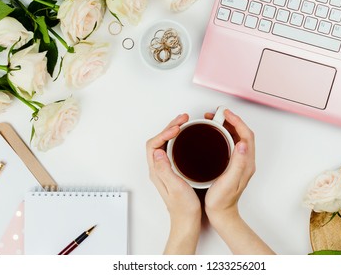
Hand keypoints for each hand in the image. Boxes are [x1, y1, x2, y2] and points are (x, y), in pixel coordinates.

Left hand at [146, 114, 200, 253]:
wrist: (187, 220)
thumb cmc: (183, 207)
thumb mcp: (175, 188)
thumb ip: (165, 170)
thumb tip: (158, 151)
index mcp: (156, 171)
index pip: (153, 145)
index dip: (164, 133)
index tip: (177, 129)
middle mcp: (158, 168)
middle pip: (158, 141)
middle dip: (169, 127)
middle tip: (183, 119)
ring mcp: (165, 168)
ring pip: (164, 143)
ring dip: (173, 130)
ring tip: (184, 122)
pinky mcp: (173, 169)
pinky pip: (172, 148)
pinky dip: (178, 139)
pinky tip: (187, 137)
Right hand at [204, 109, 255, 217]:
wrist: (221, 213)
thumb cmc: (222, 201)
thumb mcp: (229, 182)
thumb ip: (238, 163)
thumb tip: (243, 144)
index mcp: (246, 163)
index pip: (246, 135)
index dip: (237, 121)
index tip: (225, 113)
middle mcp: (245, 161)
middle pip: (242, 133)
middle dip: (231, 120)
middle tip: (217, 114)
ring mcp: (239, 162)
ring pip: (236, 137)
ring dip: (227, 126)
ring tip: (214, 120)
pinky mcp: (232, 164)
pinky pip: (230, 143)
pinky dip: (223, 134)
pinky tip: (213, 135)